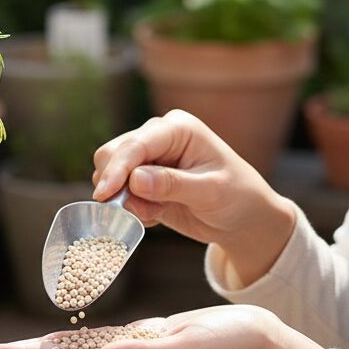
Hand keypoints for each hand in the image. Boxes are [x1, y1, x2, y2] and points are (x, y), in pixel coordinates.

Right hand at [91, 110, 295, 284]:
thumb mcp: (210, 192)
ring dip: (124, 199)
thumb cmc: (238, 197)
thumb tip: (135, 179)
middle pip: (112, 154)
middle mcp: (158, 137)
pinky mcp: (143, 181)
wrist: (244, 219)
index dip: (117, 169)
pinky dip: (130, 209)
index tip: (104, 195)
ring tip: (155, 214)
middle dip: (115, 184)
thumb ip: (172, 185)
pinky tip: (156, 216)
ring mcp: (148, 159)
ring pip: (109, 174)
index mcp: (177, 128)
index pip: (135, 144)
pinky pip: (119, 194)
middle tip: (135, 211)